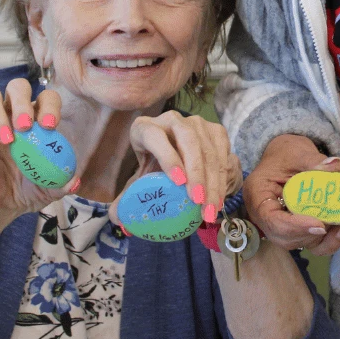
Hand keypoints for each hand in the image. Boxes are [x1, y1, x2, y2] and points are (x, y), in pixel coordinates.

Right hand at [0, 77, 77, 245]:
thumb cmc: (26, 187)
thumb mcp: (48, 188)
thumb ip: (62, 183)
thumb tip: (74, 181)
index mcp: (36, 119)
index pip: (46, 98)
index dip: (50, 106)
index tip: (50, 126)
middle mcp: (12, 114)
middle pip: (17, 87)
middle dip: (23, 102)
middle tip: (27, 126)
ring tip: (8, 138)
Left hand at [110, 112, 240, 227]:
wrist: (176, 152)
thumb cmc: (153, 165)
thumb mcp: (139, 178)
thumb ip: (127, 198)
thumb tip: (117, 219)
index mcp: (145, 128)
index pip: (155, 137)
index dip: (167, 156)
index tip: (178, 182)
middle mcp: (171, 119)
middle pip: (188, 140)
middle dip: (196, 172)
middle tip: (197, 201)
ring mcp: (197, 122)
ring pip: (208, 149)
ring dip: (212, 181)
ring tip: (210, 209)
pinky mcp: (215, 129)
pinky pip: (222, 153)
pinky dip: (222, 177)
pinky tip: (219, 199)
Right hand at [244, 134, 339, 254]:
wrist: (286, 157)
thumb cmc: (286, 153)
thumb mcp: (298, 152)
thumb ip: (314, 160)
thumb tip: (334, 166)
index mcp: (258, 195)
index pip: (271, 220)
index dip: (295, 226)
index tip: (320, 224)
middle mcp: (264, 216)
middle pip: (283, 237)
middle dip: (310, 234)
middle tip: (334, 222)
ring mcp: (279, 225)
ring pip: (297, 242)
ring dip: (321, 239)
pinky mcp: (294, 229)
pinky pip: (307, 241)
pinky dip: (325, 241)